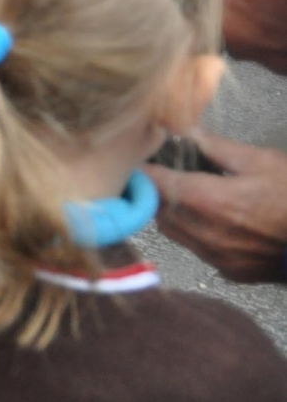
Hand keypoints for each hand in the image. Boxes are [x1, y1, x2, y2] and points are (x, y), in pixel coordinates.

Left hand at [144, 131, 286, 282]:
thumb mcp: (260, 161)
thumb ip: (216, 147)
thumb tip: (184, 130)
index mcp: (208, 201)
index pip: (154, 186)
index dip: (143, 171)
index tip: (139, 160)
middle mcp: (204, 233)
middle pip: (158, 211)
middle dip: (156, 192)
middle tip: (164, 174)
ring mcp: (216, 256)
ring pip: (174, 233)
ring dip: (172, 213)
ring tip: (188, 195)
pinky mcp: (229, 271)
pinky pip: (196, 249)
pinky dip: (194, 233)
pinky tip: (211, 220)